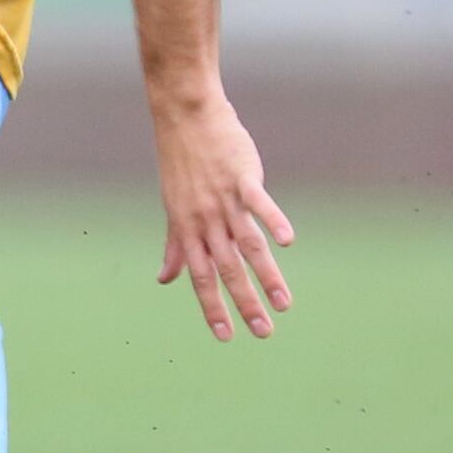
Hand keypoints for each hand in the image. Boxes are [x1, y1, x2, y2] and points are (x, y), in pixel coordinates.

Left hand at [150, 92, 294, 341]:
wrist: (184, 116)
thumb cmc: (182, 163)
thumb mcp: (173, 208)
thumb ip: (175, 246)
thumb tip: (164, 279)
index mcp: (188, 229)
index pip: (200, 276)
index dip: (212, 307)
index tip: (225, 336)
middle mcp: (206, 219)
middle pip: (228, 268)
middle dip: (245, 303)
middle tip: (263, 333)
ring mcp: (224, 199)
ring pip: (248, 244)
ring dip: (267, 275)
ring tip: (285, 304)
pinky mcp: (242, 176)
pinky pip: (259, 203)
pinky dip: (274, 221)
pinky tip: (288, 242)